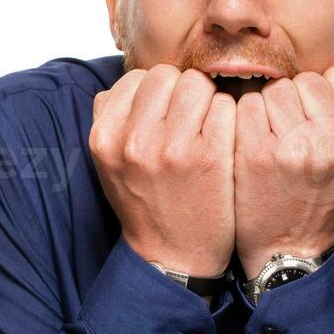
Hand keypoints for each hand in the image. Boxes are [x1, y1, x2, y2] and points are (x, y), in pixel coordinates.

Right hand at [89, 65, 236, 276]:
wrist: (173, 258)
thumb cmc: (146, 203)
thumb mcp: (112, 163)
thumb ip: (115, 119)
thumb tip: (135, 81)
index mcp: (105, 138)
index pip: (137, 78)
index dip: (157, 92)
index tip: (165, 116)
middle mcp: (135, 141)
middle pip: (169, 75)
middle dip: (182, 92)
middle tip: (189, 122)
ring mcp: (174, 148)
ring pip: (199, 84)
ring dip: (207, 101)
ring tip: (205, 130)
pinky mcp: (212, 156)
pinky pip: (226, 106)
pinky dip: (228, 119)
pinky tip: (223, 142)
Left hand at [234, 67, 333, 279]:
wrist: (290, 248)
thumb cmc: (327, 199)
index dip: (326, 93)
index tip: (319, 117)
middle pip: (307, 80)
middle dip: (298, 100)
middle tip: (295, 133)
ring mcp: (295, 145)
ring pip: (276, 88)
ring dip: (270, 107)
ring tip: (276, 138)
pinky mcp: (256, 151)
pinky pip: (247, 103)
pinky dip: (247, 118)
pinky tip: (255, 143)